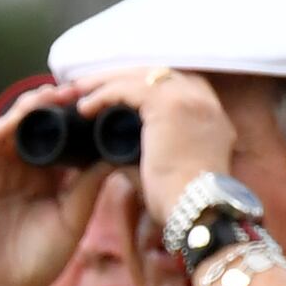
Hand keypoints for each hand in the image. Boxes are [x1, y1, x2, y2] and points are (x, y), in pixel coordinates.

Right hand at [0, 81, 116, 285]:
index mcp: (47, 178)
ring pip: (16, 124)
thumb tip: (115, 150)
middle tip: (84, 89)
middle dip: (61, 103)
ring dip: (36, 106)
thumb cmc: (35, 262)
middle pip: (41, 123)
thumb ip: (90, 184)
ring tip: (59, 94)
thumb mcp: (73, 216)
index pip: (65, 137)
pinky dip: (10, 122)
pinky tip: (28, 113)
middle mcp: (22, 168)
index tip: (104, 102)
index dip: (81, 118)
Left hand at [65, 64, 239, 226]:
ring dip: (104, 83)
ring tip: (77, 93)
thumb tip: (115, 155)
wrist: (199, 211)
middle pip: (153, 74)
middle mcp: (204, 98)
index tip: (111, 94)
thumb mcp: (166, 169)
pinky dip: (102, 95)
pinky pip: (127, 89)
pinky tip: (84, 107)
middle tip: (87, 87)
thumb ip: (144, 155)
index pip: (169, 84)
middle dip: (118, 78)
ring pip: (138, 76)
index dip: (137, 85)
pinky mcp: (169, 105)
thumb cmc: (182, 202)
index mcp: (208, 113)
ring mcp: (189, 98)